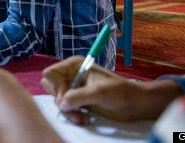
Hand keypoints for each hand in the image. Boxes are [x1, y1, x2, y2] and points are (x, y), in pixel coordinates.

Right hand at [41, 56, 182, 123]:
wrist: (134, 104)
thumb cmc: (119, 92)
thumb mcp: (98, 92)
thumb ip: (77, 96)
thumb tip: (61, 104)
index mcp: (74, 65)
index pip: (50, 74)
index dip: (56, 87)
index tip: (67, 97)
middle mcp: (71, 75)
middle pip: (51, 87)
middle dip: (61, 102)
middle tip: (73, 110)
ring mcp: (74, 88)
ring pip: (58, 100)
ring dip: (68, 112)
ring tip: (81, 118)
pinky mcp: (78, 100)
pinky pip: (66, 108)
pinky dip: (73, 115)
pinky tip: (85, 118)